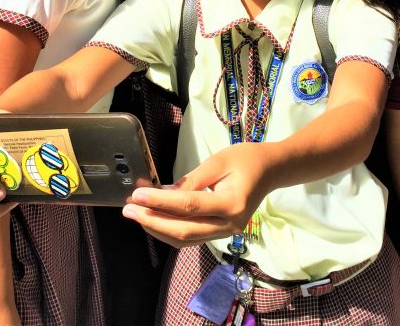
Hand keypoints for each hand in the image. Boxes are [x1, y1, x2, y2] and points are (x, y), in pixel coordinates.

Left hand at [121, 142, 273, 247]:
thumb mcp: (218, 161)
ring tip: (136, 215)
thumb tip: (163, 193)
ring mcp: (225, 232)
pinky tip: (154, 218)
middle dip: (152, 222)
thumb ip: (191, 180)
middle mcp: (229, 224)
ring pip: (185, 239)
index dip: (160, 202)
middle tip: (128, 210)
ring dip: (158, 229)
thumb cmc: (247, 159)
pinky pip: (191, 237)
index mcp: (231, 204)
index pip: (188, 206)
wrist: (271, 170)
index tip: (137, 195)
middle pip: (184, 231)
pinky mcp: (220, 232)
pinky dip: (170, 230)